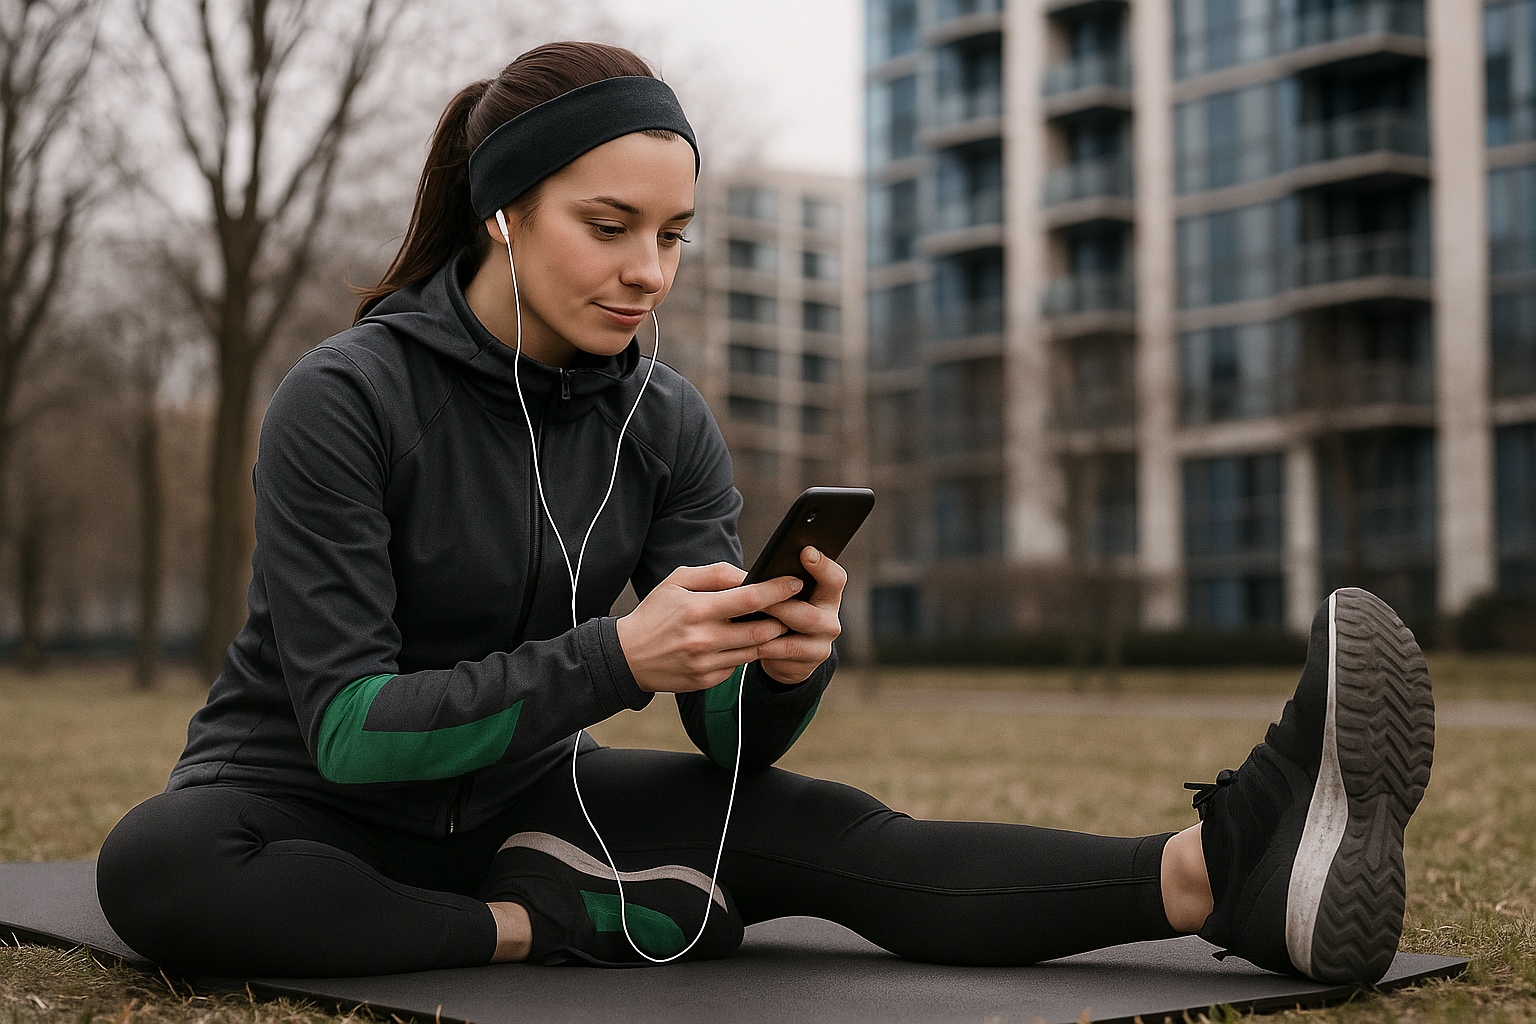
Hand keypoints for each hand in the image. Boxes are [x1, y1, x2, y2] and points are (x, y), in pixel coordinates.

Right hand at [615, 562, 802, 693]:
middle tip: (791, 608)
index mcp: (698, 609)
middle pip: (762, 630)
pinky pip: (738, 665)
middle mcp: (704, 639)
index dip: (778, 590)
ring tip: (775, 623)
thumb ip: (714, 574)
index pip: (750, 599)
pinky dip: (746, 652)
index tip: (795, 583)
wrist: (627, 656)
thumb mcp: (676, 581)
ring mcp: (706, 663)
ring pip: (754, 650)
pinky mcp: (706, 680)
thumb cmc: (655, 613)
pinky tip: (745, 641)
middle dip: (782, 619)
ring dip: (769, 637)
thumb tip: (748, 574)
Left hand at [755, 547, 844, 685]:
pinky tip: (749, 638)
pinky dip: (766, 644)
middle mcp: (830, 619)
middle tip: (758, 593)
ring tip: (749, 615)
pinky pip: (786, 651)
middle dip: (781, 602)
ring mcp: (822, 642)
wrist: (785, 656)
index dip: (822, 566)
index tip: (805, 552)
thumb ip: (781, 584)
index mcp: (828, 595)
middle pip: (811, 612)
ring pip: (798, 633)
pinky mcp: (810, 660)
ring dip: (772, 623)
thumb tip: (757, 575)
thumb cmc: (781, 617)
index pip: (835, 578)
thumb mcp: (786, 598)